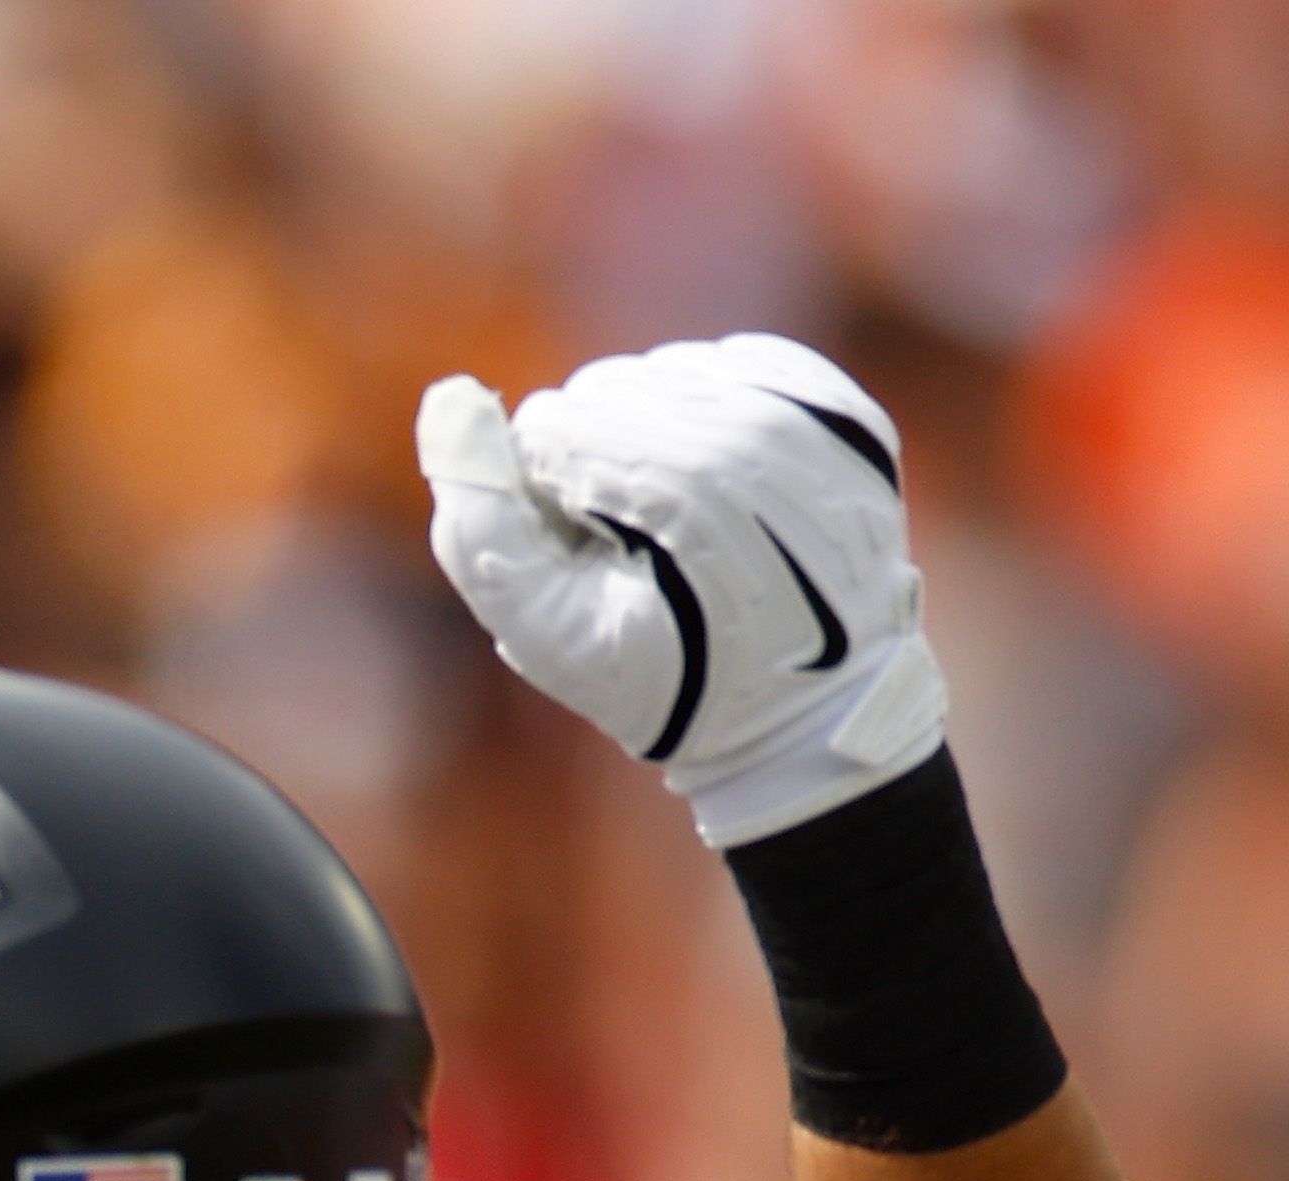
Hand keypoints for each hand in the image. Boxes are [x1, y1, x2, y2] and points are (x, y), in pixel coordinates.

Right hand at [418, 334, 949, 847]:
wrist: (802, 711)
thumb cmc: (660, 678)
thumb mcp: (542, 632)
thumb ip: (479, 519)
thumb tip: (448, 393)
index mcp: (684, 485)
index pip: (552, 428)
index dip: (542, 500)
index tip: (582, 562)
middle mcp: (758, 431)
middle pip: (607, 391)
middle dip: (593, 463)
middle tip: (627, 545)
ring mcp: (809, 416)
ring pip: (665, 372)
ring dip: (646, 435)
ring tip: (674, 518)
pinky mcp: (840, 407)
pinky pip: (734, 362)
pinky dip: (704, 411)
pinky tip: (712, 479)